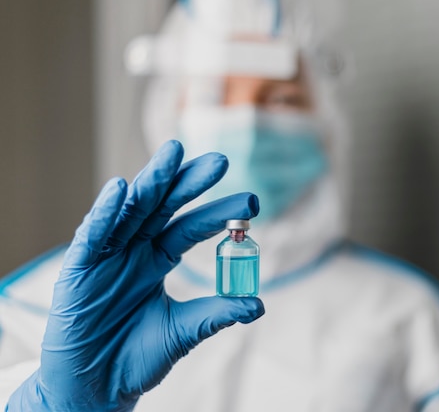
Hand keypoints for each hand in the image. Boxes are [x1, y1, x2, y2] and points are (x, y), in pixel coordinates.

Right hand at [7, 141, 263, 410]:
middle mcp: (134, 250)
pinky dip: (105, 214)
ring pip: (130, 211)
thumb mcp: (182, 332)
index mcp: (158, 260)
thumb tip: (258, 304)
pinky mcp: (78, 269)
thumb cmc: (135, 357)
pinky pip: (91, 237)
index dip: (218, 213)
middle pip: (163, 207)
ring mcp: (106, 256)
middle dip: (189, 183)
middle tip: (220, 162)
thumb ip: (215, 314)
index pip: (191, 228)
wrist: (95, 388)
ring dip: (150, 181)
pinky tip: (120, 190)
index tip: (252, 203)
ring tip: (174, 154)